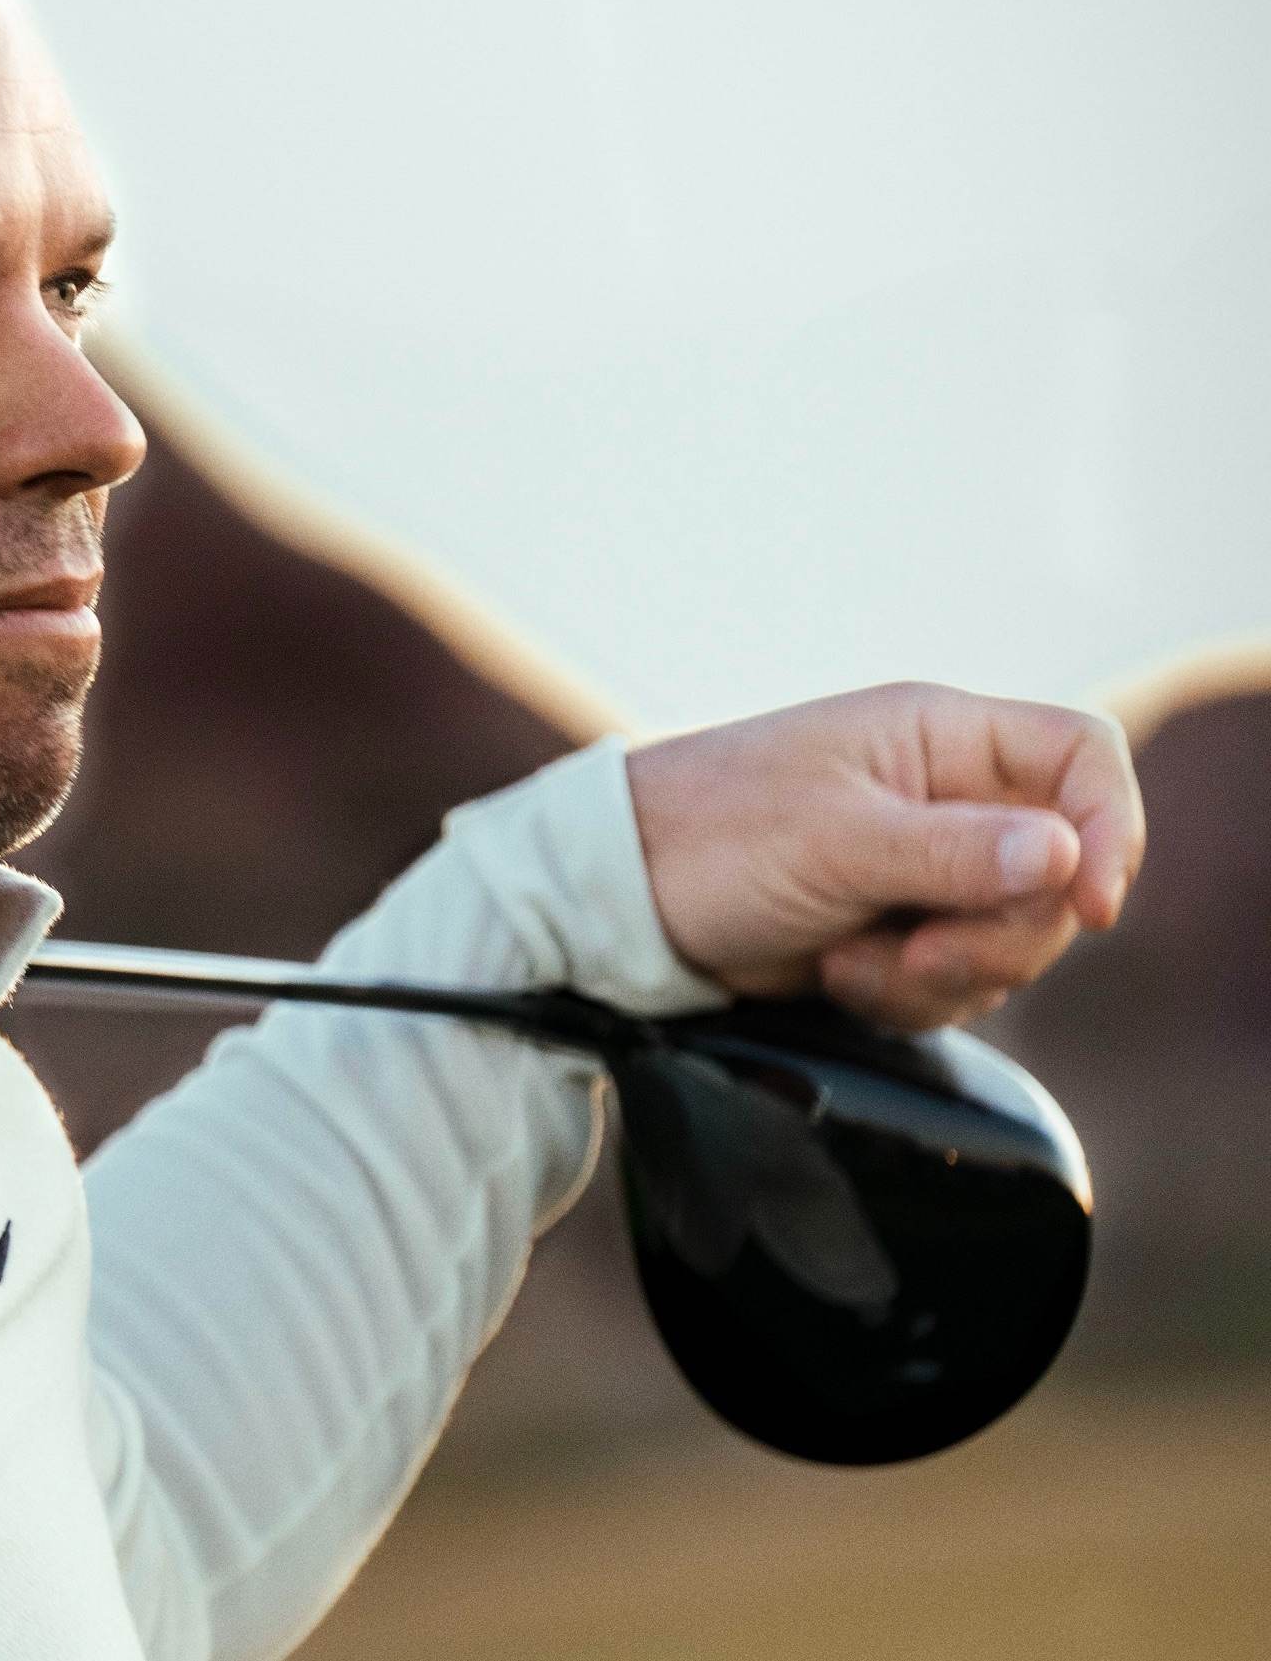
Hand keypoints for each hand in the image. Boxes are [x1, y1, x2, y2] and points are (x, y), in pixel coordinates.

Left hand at [625, 683, 1144, 1029]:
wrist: (620, 901)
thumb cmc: (709, 837)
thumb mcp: (835, 842)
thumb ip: (956, 853)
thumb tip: (1069, 855)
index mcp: (938, 737)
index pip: (1081, 757)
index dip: (1111, 827)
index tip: (1091, 906)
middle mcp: (947, 795)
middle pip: (1063, 873)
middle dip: (1000, 933)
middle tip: (919, 951)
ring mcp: (929, 866)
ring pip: (1014, 938)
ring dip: (945, 974)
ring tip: (853, 962)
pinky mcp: (901, 930)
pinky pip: (961, 980)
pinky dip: (908, 996)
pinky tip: (838, 974)